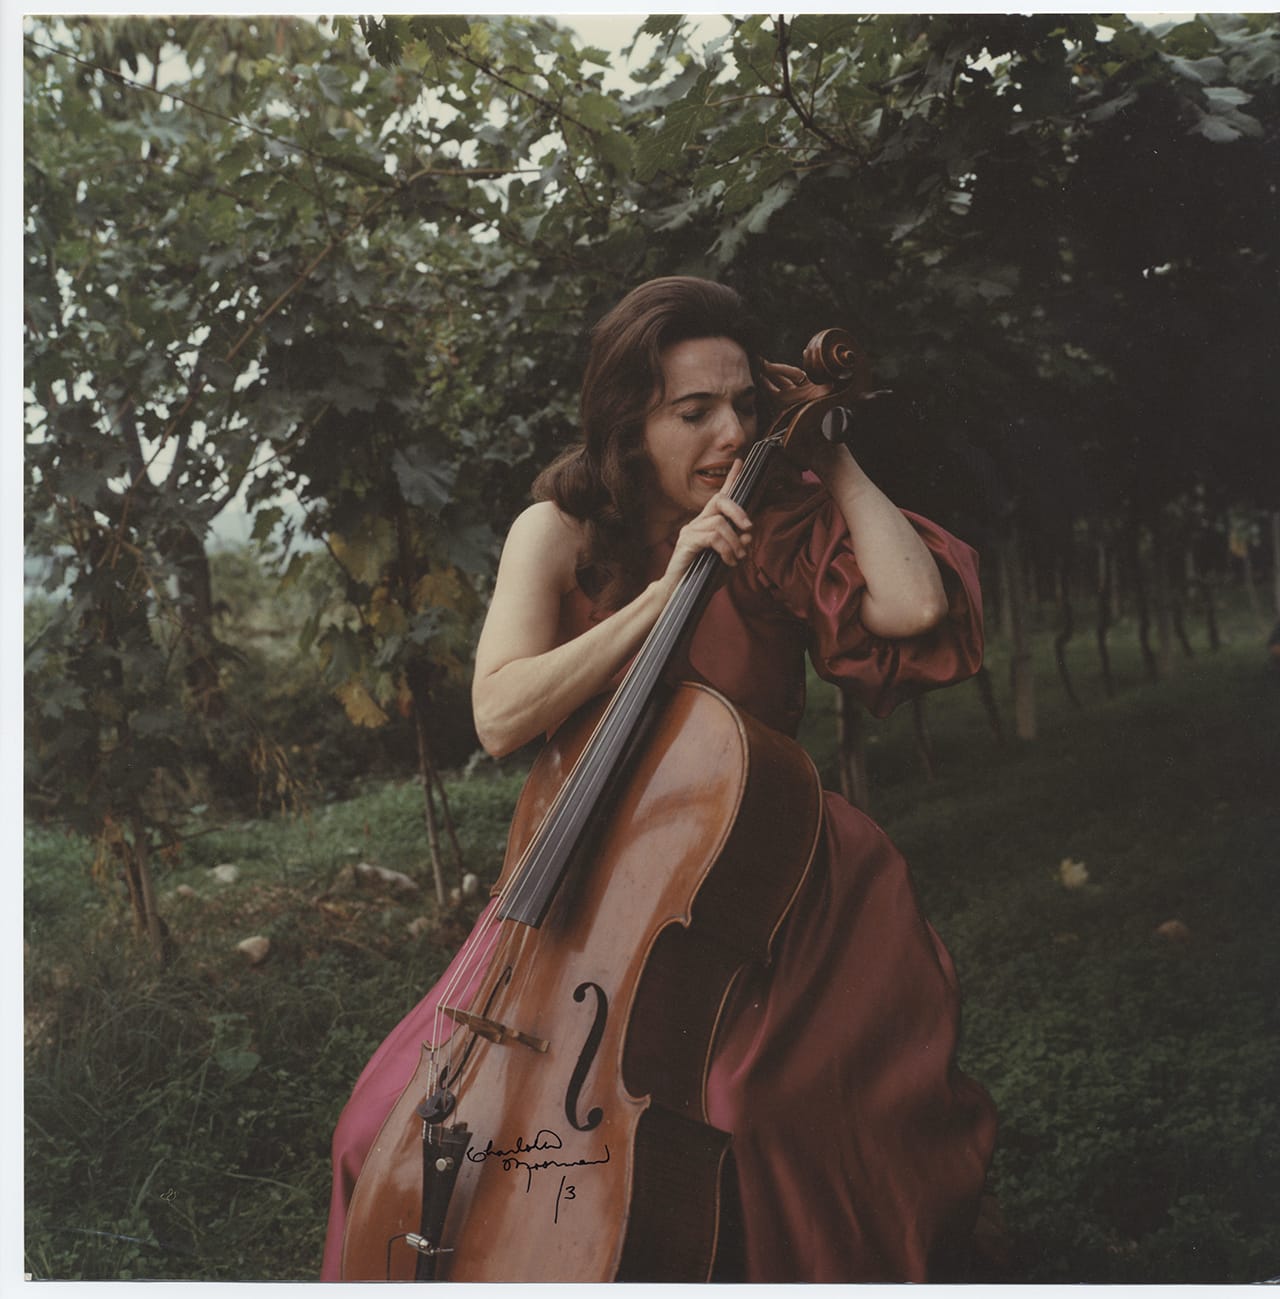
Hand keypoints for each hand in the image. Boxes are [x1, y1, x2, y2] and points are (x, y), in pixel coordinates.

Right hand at [661, 460, 752, 586]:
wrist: (678, 593)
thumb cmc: (702, 577)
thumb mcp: (726, 561)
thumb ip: (738, 547)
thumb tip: (748, 535)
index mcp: (707, 524)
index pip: (720, 496)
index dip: (731, 479)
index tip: (741, 462)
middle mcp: (697, 523)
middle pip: (719, 500)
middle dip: (738, 511)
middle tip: (749, 527)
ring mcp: (690, 531)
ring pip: (719, 522)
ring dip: (735, 541)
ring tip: (737, 557)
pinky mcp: (687, 541)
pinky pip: (712, 537)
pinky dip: (726, 548)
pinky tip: (728, 561)